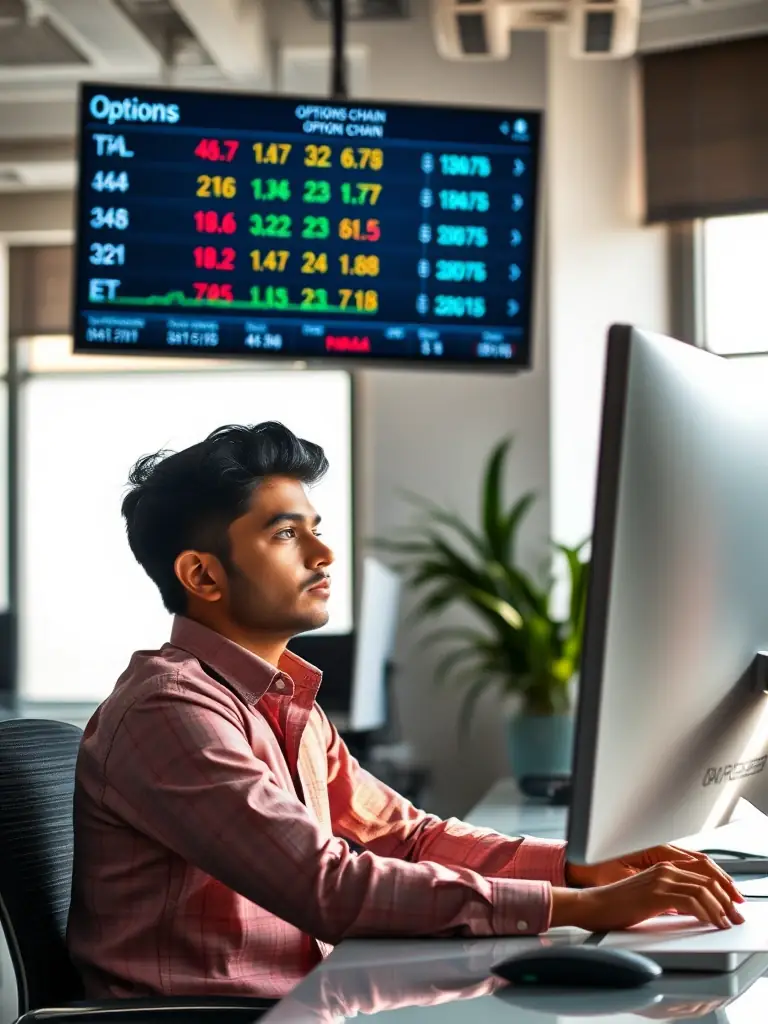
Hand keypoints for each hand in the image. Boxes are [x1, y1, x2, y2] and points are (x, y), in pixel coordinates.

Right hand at [566, 843, 743, 905]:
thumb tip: (692, 909)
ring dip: (720, 907)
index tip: (732, 903)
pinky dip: (707, 912)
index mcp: (662, 866)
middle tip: (735, 915)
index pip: (702, 871)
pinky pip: (691, 901)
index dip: (722, 886)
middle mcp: (663, 868)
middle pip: (707, 877)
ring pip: (703, 889)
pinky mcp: (656, 893)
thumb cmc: (615, 904)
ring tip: (726, 922)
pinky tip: (711, 922)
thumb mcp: (648, 897)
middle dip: (726, 898)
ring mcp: (660, 879)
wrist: (592, 905)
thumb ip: (669, 897)